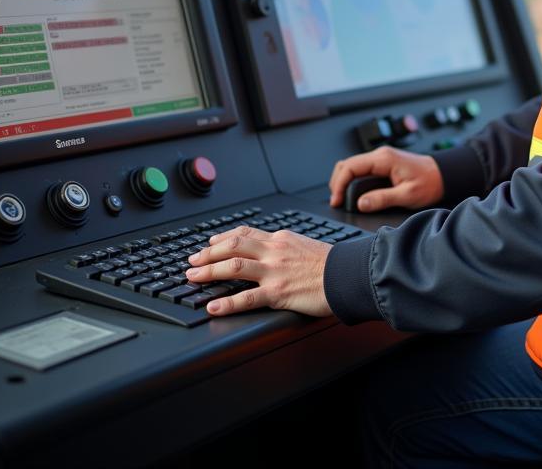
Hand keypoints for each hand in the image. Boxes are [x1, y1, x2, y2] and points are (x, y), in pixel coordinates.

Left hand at [186, 224, 332, 317]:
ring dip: (209, 272)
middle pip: (233, 246)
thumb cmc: (332, 263)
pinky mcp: (278, 293)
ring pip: (234, 267)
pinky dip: (226, 303)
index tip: (209, 243)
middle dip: (208, 254)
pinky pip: (247, 298)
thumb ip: (286, 246)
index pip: (245, 234)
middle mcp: (274, 251)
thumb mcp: (306, 244)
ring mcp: (275, 271)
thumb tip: (274, 249)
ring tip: (192, 279)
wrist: (349, 273)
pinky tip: (213, 307)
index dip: (222, 238)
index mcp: (281, 239)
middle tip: (192, 262)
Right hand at [329, 146, 442, 211]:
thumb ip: (382, 199)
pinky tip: (352, 191)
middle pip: (347, 164)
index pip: (351, 167)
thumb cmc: (430, 182)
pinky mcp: (383, 163)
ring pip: (352, 165)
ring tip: (341, 198)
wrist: (443, 175)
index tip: (337, 200)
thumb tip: (361, 204)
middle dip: (338, 182)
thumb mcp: (407, 195)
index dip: (340, 184)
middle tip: (336, 201)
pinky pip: (361, 168)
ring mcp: (381, 158)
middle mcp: (381, 155)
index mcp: (384, 159)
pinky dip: (352, 179)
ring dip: (343, 180)